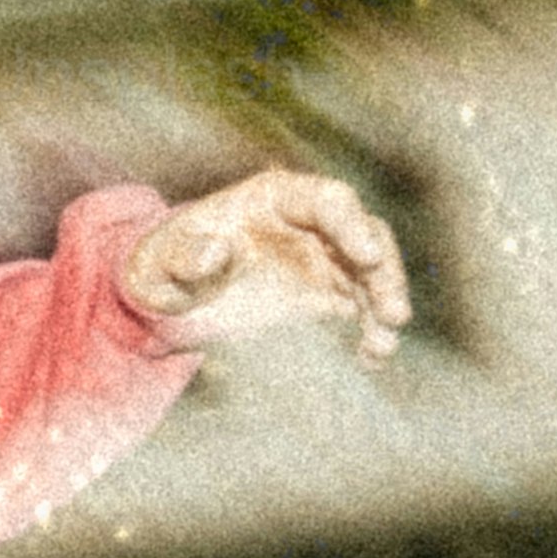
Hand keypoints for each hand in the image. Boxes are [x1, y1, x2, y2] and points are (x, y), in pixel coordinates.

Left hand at [125, 171, 409, 362]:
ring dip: (383, 307)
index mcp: (277, 198)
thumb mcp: (163, 261)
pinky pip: (359, 310)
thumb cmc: (165, 266)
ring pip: (370, 275)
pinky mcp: (324, 298)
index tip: (366, 256)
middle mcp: (310, 224)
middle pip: (365, 236)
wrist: (170, 299)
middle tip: (394, 313)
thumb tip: (217, 253)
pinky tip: (371, 359)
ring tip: (381, 347)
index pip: (328, 201)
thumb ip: (186, 256)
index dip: (351, 226)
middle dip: (383, 273)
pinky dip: (369, 331)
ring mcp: (322, 260)